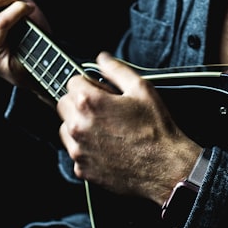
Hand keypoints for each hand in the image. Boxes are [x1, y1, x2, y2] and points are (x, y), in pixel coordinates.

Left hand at [57, 52, 203, 204]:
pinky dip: (85, 147)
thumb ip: (117, 69)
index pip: (72, 82)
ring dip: (78, 124)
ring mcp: (78, 150)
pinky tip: (106, 146)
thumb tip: (103, 58)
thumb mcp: (141, 89)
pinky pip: (75, 151)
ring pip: (65, 128)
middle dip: (79, 102)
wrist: (164, 167)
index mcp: (90, 103)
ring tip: (104, 128)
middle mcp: (78, 126)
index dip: (89, 83)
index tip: (102, 91)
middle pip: (63, 104)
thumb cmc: (156, 129)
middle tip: (102, 108)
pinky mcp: (82, 169)